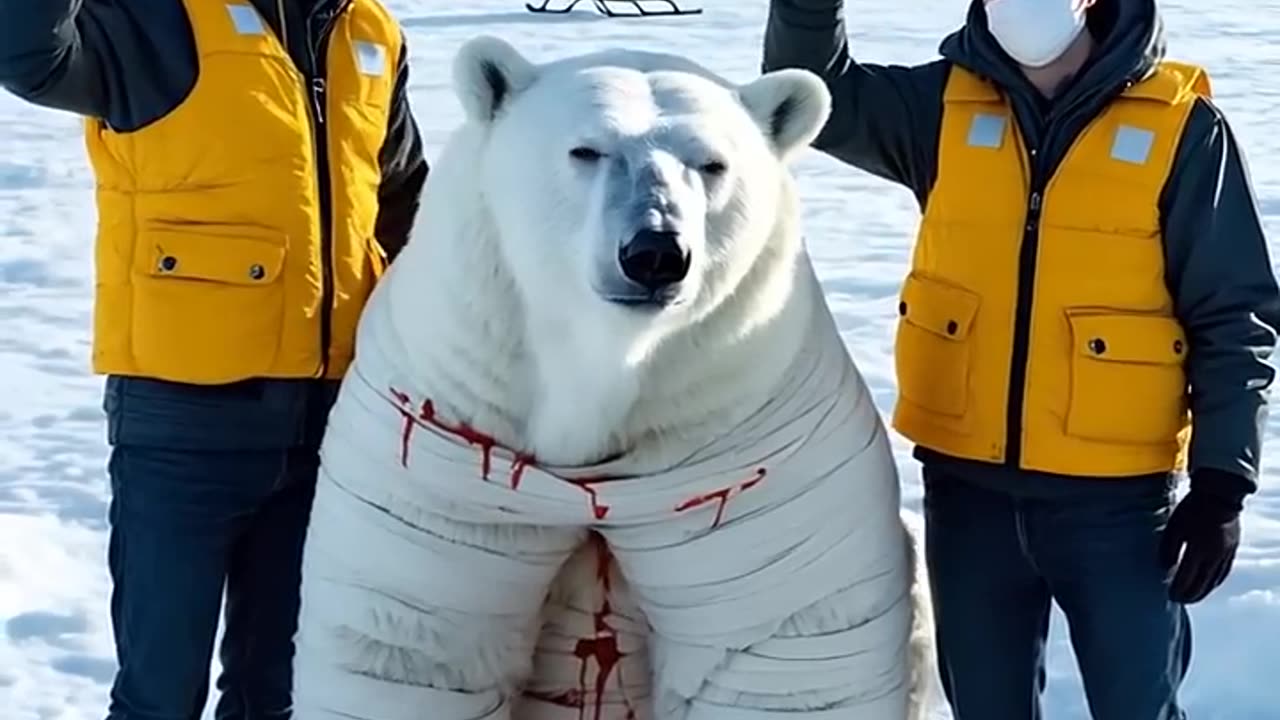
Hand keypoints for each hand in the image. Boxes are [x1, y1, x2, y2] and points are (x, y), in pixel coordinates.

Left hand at [1159, 476, 1244, 603]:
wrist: (1219, 495)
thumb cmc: (1191, 509)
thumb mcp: (1174, 526)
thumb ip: (1169, 549)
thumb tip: (1165, 568)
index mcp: (1199, 550)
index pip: (1188, 578)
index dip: (1179, 590)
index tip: (1170, 596)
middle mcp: (1214, 556)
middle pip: (1203, 583)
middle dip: (1191, 595)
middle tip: (1180, 601)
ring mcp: (1225, 554)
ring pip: (1215, 580)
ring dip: (1204, 591)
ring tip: (1193, 597)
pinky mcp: (1232, 549)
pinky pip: (1223, 572)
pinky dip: (1214, 581)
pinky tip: (1209, 584)